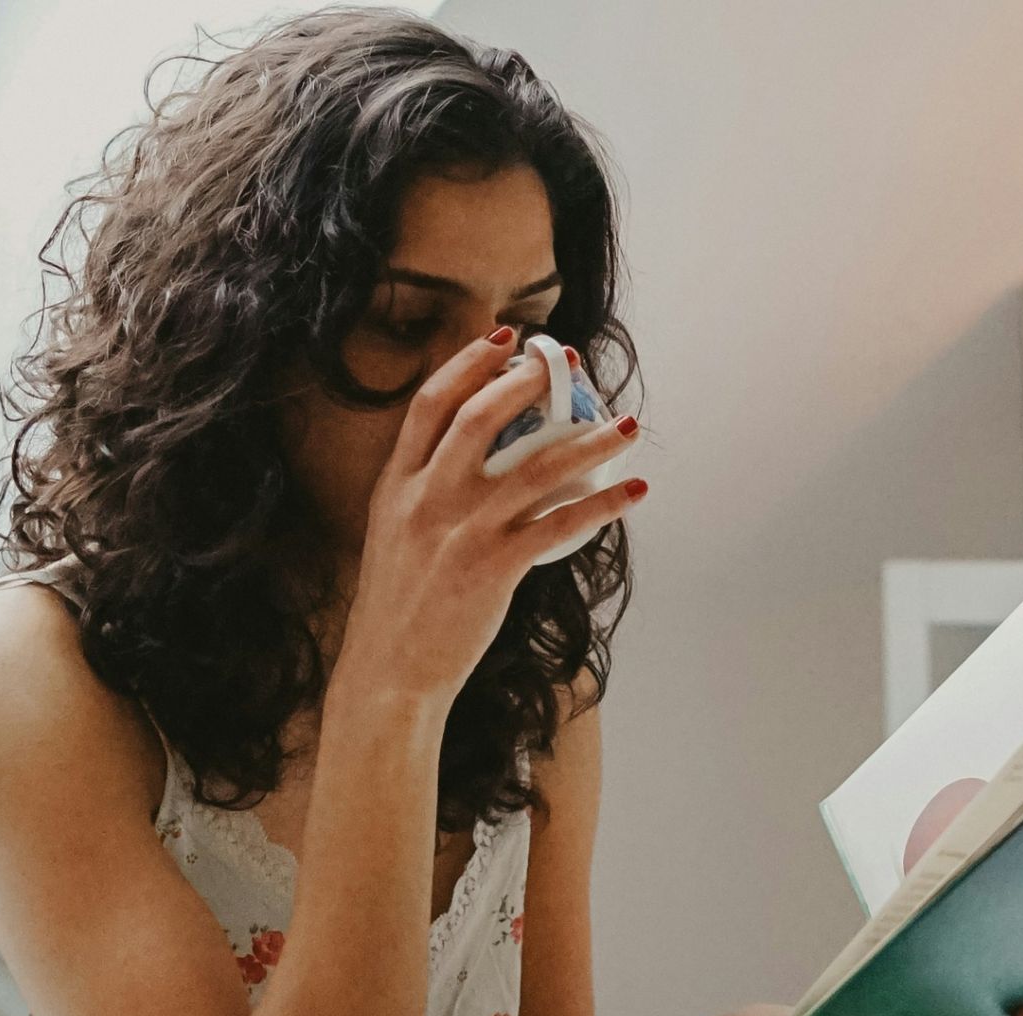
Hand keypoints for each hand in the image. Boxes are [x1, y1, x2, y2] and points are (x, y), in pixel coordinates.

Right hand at [332, 325, 643, 705]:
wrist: (389, 670)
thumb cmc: (397, 605)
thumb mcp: (392, 532)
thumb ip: (424, 490)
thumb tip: (476, 459)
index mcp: (396, 484)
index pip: (430, 404)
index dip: (468, 363)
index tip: (504, 339)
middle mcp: (427, 498)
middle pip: (481, 418)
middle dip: (529, 382)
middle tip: (570, 364)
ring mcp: (461, 531)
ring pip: (536, 467)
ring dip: (589, 441)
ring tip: (626, 425)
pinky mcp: (493, 567)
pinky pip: (561, 525)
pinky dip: (603, 505)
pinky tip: (633, 493)